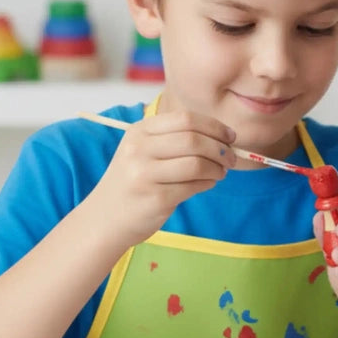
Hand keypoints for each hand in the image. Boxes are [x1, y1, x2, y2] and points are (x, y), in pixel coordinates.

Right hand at [87, 110, 235, 249]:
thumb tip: (223, 138)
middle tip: (232, 158)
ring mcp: (145, 174)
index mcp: (139, 132)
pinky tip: (208, 183)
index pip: (185, 119)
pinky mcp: (155, 198)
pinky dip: (208, 183)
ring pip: (197, 164)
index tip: (230, 137)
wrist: (105, 218)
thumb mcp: (143, 151)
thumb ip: (175, 140)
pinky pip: (193, 186)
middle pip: (193, 140)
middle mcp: (139, 150)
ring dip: (217, 168)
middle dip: (220, 148)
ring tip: (221, 172)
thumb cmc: (134, 182)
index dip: (214, 127)